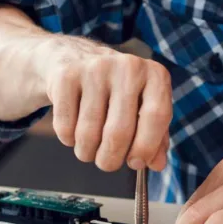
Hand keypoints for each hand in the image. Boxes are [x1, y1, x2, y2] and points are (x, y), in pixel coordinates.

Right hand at [40, 36, 171, 171]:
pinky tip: (73, 130)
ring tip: (88, 148)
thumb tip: (157, 165)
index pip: (157, 116)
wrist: (73, 58)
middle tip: (106, 163)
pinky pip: (65, 127)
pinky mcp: (66, 76)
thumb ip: (155, 137)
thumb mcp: (141, 107)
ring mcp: (95, 69)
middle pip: (119, 132)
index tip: (134, 162)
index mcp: (155, 75)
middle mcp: (128, 67)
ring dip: (86, 152)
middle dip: (110, 159)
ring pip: (88, 134)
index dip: (145, 147)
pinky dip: (68, 139)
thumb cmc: (115, 91)